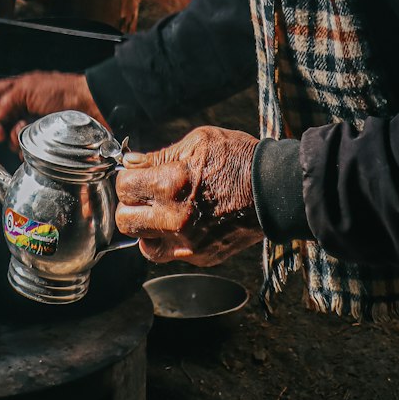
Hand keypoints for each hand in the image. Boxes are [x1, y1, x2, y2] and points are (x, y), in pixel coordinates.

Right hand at [0, 71, 106, 150]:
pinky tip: (32, 145)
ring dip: (14, 137)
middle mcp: (27, 106)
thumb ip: (6, 102)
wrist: (92, 106)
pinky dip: (25, 148)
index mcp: (21, 89)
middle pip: (0, 119)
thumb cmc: (63, 91)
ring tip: (24, 133)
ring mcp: (36, 124)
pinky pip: (26, 148)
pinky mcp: (45, 140)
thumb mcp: (28, 89)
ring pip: (12, 136)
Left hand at [115, 125, 261, 265]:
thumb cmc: (238, 160)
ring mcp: (188, 242)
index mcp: (172, 184)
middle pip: (124, 220)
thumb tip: (132, 162)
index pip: (124, 187)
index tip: (135, 174)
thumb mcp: (198, 142)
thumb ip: (160, 156)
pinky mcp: (200, 257)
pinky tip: (181, 222)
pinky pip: (169, 253)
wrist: (274, 191)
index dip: (127, 178)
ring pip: (143, 244)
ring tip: (159, 213)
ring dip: (145, 228)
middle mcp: (175, 218)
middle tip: (143, 195)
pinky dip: (169, 239)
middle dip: (130, 204)